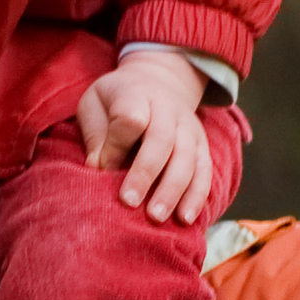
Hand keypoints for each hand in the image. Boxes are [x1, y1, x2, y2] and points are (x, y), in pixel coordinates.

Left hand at [73, 50, 219, 223]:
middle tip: (129, 203)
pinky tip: (186, 219)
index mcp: (136, 94)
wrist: (158, 80)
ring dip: (173, 190)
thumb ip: (96, 134)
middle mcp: (167, 109)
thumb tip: (98, 168)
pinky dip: (197, 195)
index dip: (117, 142)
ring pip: (187, 158)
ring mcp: (189, 127)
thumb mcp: (95, 103)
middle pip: (161, 140)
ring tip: (157, 217)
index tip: (101, 166)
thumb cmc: (117, 100)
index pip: (130, 116)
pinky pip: (205, 170)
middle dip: (145, 173)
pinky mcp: (203, 144)